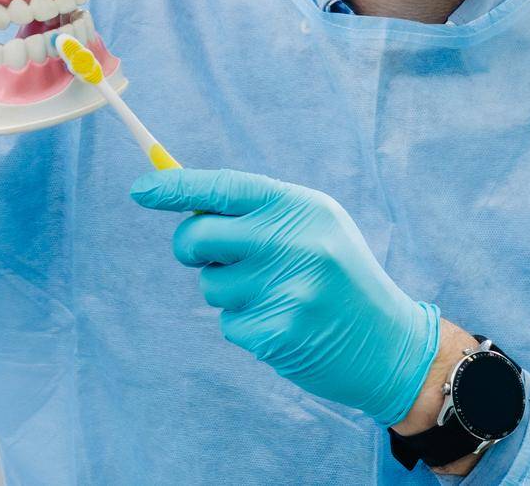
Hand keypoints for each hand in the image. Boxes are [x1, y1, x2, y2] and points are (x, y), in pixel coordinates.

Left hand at [130, 168, 439, 425]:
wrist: (389, 342)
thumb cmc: (340, 276)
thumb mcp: (313, 227)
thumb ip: (258, 212)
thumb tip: (184, 203)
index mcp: (299, 207)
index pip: (222, 188)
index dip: (175, 187)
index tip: (139, 190)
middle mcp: (290, 242)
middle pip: (197, 237)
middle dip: (192, 248)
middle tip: (212, 254)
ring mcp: (283, 290)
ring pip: (210, 285)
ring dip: (231, 292)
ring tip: (279, 295)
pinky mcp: (275, 333)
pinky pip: (230, 323)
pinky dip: (248, 325)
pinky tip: (285, 325)